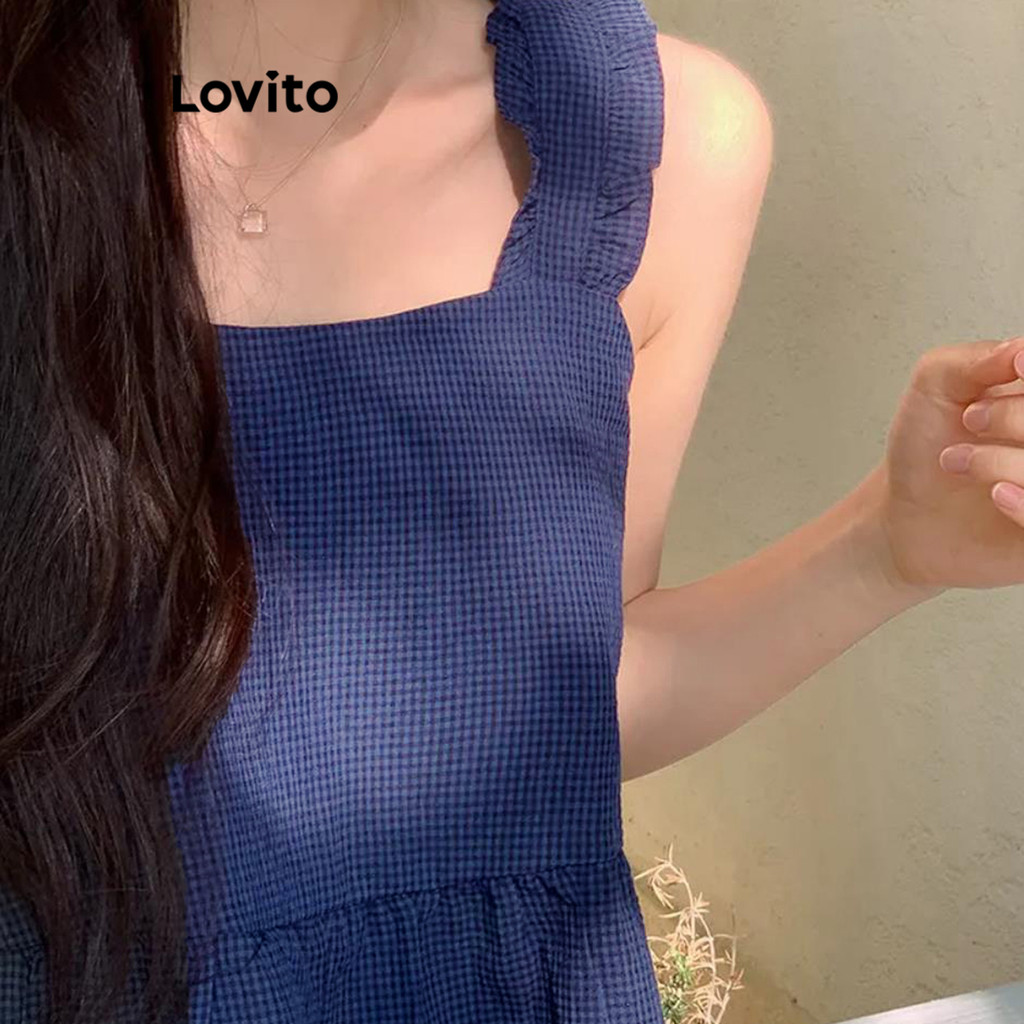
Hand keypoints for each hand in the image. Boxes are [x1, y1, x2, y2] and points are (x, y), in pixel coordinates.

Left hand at [868, 336, 1023, 591]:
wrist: (901, 513)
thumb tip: (1021, 351)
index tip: (1015, 370)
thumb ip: (974, 359)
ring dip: (1003, 460)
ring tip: (958, 461)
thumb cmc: (926, 448)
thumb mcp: (936, 386)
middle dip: (1014, 416)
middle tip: (971, 420)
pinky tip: (995, 494)